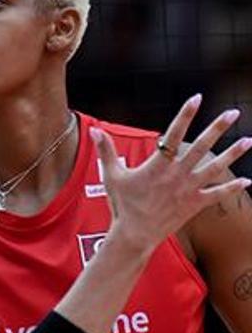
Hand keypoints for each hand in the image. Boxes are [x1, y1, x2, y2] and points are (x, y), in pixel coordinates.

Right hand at [99, 94, 250, 252]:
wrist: (134, 234)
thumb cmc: (122, 205)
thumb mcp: (112, 176)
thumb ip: (106, 151)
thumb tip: (95, 131)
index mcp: (158, 165)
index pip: (174, 134)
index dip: (185, 115)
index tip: (197, 98)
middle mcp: (177, 175)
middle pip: (201, 147)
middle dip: (218, 128)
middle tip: (233, 113)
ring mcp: (188, 189)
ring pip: (215, 168)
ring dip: (233, 153)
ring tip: (248, 140)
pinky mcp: (195, 204)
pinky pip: (217, 195)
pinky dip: (232, 188)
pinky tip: (247, 181)